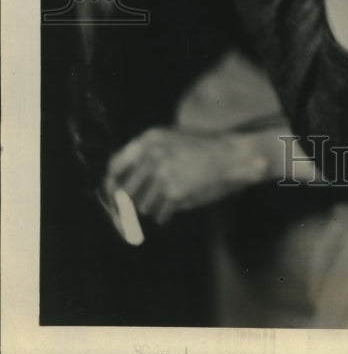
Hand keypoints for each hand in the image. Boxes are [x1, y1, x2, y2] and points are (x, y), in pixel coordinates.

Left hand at [103, 127, 276, 225]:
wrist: (230, 156)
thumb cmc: (202, 147)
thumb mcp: (171, 138)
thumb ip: (146, 154)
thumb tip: (119, 181)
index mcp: (148, 140)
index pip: (114, 166)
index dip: (111, 185)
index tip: (113, 196)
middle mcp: (151, 156)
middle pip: (126, 191)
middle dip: (133, 202)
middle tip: (140, 208)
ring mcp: (162, 175)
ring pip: (143, 206)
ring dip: (154, 207)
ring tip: (169, 198)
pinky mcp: (174, 193)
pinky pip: (160, 214)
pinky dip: (166, 215)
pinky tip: (176, 205)